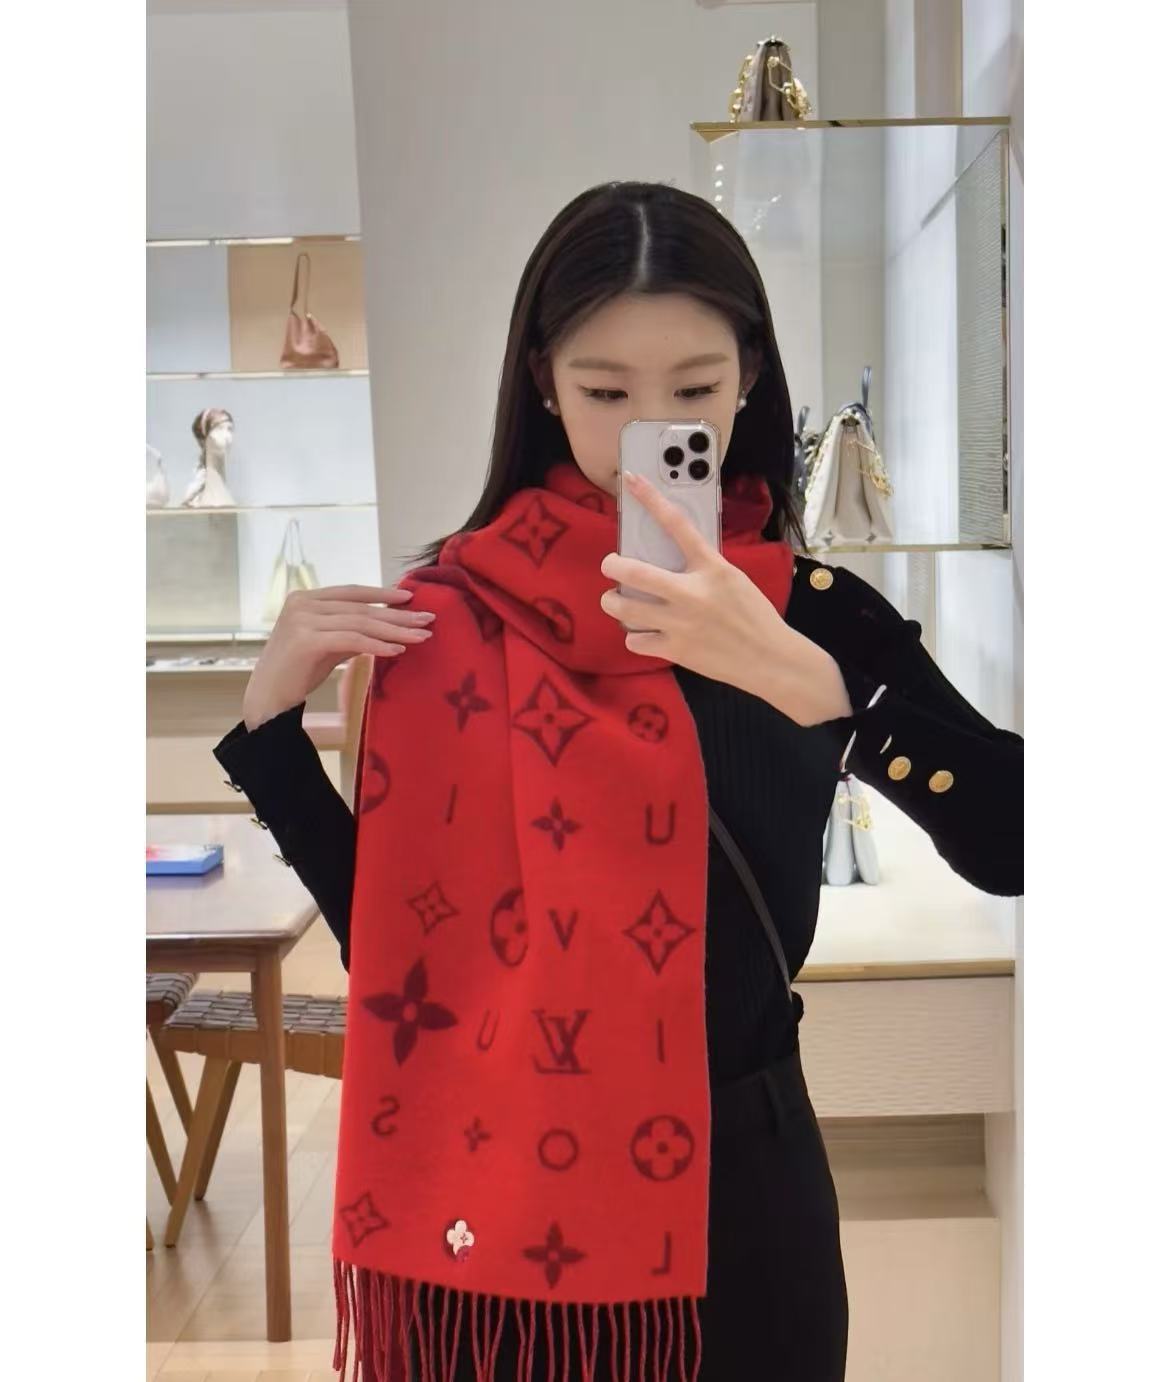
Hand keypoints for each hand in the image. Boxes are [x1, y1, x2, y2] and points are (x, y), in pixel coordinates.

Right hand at [242, 584, 434, 730]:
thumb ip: (351, 629)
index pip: (352, 591)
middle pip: (360, 608)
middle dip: (397, 615)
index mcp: (305, 598)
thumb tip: (388, 623)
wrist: (268, 699)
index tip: (411, 597)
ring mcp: (302, 620)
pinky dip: (377, 645)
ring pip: (359, 623)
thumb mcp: (328, 643)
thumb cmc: (298, 671)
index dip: (382, 593)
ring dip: (394, 631)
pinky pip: (351, 640)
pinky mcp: (306, 640)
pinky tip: (398, 650)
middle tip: (428, 619)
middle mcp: (302, 603)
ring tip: (421, 637)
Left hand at [598, 471, 794, 695]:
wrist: (769, 657)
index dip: (650, 499)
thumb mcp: (732, 579)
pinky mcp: (675, 650)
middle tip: (610, 565)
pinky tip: (642, 632)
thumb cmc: (753, 615)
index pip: (677, 525)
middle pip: (634, 572)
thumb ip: (703, 567)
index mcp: (711, 568)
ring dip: (612, 603)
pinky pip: (635, 641)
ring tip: (615, 601)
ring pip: (624, 610)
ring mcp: (680, 623)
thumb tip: (671, 558)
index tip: (631, 481)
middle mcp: (691, 593)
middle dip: (611, 565)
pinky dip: (634, 636)